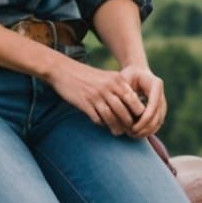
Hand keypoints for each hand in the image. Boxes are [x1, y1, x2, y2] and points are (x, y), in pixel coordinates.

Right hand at [47, 55, 165, 138]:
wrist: (63, 70)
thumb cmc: (87, 75)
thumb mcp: (106, 77)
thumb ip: (119, 87)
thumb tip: (132, 103)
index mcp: (116, 79)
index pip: (132, 99)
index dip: (137, 111)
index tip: (138, 119)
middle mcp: (108, 87)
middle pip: (123, 110)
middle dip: (128, 123)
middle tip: (130, 130)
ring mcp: (96, 95)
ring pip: (111, 117)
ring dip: (116, 127)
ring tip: (118, 132)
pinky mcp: (84, 103)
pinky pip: (97, 118)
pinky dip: (101, 124)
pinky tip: (103, 125)